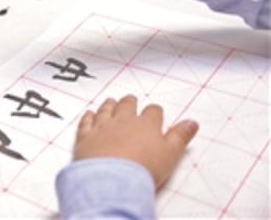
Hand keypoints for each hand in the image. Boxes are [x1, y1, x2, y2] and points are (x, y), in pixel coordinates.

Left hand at [75, 95, 198, 187]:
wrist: (113, 179)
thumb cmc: (143, 168)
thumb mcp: (171, 154)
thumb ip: (180, 137)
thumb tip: (192, 123)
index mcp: (146, 125)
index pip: (152, 112)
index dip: (154, 112)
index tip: (155, 111)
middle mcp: (123, 121)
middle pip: (126, 106)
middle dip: (129, 102)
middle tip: (130, 99)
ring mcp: (102, 127)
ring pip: (105, 110)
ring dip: (108, 105)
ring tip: (111, 100)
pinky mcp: (85, 137)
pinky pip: (86, 122)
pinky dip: (88, 116)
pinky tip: (89, 113)